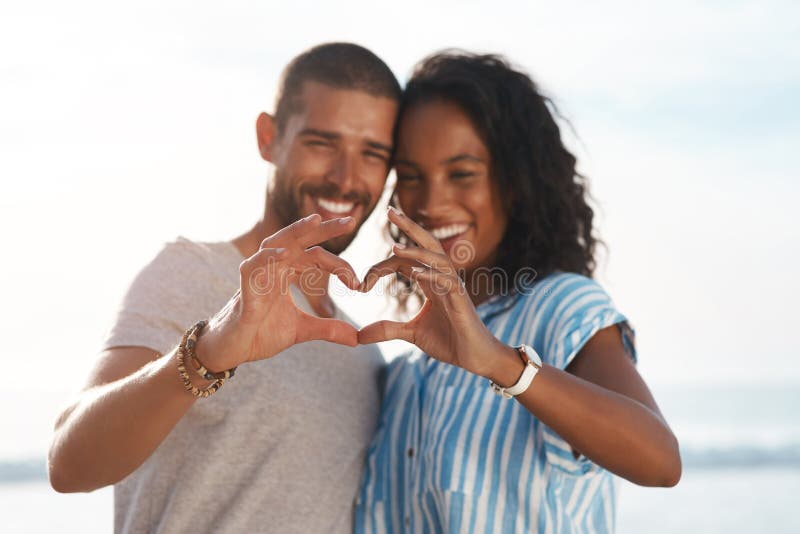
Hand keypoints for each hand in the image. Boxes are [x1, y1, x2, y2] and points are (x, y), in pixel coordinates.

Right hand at [197, 214, 360, 370]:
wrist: (233, 351)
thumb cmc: (261, 333)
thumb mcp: (302, 330)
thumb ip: (328, 329)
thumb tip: (357, 338)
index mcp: (288, 273)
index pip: (316, 256)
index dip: (339, 265)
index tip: (358, 284)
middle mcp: (274, 267)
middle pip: (300, 240)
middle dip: (324, 229)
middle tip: (350, 221)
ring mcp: (259, 274)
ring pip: (277, 243)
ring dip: (296, 231)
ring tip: (315, 221)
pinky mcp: (244, 287)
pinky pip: (253, 265)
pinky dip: (267, 257)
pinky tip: (284, 253)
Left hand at [358, 207, 505, 376]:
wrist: (475, 358)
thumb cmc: (449, 341)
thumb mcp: (412, 334)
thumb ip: (388, 330)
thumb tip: (359, 335)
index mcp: (430, 281)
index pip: (405, 261)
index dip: (382, 266)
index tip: (361, 283)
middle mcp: (442, 278)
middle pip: (427, 244)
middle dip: (409, 226)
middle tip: (389, 209)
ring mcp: (454, 288)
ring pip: (438, 259)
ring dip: (417, 251)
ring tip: (395, 246)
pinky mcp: (462, 302)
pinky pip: (448, 283)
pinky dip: (432, 276)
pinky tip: (416, 274)